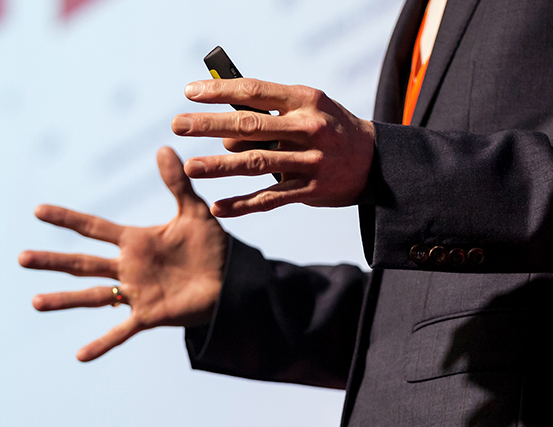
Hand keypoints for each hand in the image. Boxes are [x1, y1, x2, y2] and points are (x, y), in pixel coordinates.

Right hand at [18, 147, 226, 361]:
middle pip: (82, 264)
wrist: (231, 280)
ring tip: (35, 302)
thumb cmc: (212, 247)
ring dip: (64, 300)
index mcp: (134, 241)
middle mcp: (128, 267)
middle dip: (52, 261)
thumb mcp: (194, 212)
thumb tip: (165, 147)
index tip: (39, 210)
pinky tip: (80, 356)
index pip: (93, 228)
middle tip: (21, 259)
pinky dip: (102, 343)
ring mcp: (135, 293)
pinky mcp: (150, 316)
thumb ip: (176, 183)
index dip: (67, 219)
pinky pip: (121, 331)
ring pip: (92, 297)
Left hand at [171, 78, 375, 216]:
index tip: (189, 93)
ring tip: (189, 168)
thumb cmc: (328, 128)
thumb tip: (221, 126)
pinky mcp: (310, 190)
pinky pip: (269, 199)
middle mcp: (309, 128)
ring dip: (219, 166)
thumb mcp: (307, 108)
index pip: (254, 91)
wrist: (374, 161)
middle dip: (209, 125)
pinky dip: (242, 205)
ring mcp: (310, 161)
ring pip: (255, 164)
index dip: (219, 91)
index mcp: (306, 100)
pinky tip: (217, 208)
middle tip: (178, 125)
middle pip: (250, 126)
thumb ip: (269, 113)